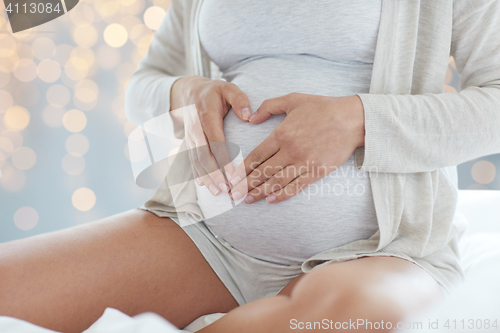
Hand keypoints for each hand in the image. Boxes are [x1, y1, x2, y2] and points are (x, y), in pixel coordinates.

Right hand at [170, 76, 252, 195]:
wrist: (188, 92)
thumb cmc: (213, 92)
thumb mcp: (227, 88)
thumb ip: (239, 100)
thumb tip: (249, 116)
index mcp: (207, 117)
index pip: (216, 142)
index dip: (223, 159)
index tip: (232, 174)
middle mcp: (196, 129)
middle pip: (204, 155)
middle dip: (214, 174)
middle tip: (226, 189)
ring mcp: (191, 137)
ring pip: (197, 160)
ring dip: (207, 177)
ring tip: (218, 192)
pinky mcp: (189, 143)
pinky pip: (192, 159)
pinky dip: (197, 173)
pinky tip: (204, 185)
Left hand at [229, 93, 364, 203]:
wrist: (352, 119)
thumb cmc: (323, 107)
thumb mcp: (293, 99)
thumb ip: (268, 107)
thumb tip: (251, 118)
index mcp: (282, 134)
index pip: (256, 156)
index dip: (242, 169)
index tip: (232, 178)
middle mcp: (290, 150)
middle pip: (262, 172)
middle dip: (246, 185)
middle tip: (234, 195)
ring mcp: (304, 162)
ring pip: (276, 182)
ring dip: (260, 193)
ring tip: (248, 200)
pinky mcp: (317, 171)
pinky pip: (296, 186)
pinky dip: (282, 195)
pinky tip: (271, 200)